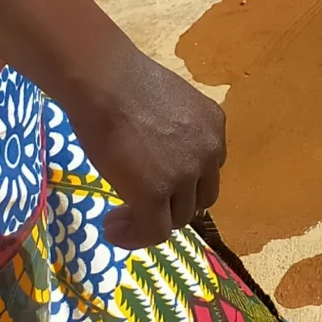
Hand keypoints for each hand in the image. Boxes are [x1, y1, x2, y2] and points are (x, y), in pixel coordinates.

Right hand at [70, 49, 228, 248]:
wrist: (107, 83)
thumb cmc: (126, 84)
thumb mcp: (168, 105)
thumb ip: (173, 133)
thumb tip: (156, 155)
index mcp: (214, 126)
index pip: (207, 169)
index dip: (181, 183)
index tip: (152, 183)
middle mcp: (210, 151)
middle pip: (198, 197)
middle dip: (170, 205)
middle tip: (137, 206)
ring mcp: (185, 175)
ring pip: (178, 218)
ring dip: (149, 222)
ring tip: (118, 219)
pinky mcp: (155, 195)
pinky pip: (154, 232)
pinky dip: (135, 237)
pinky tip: (112, 229)